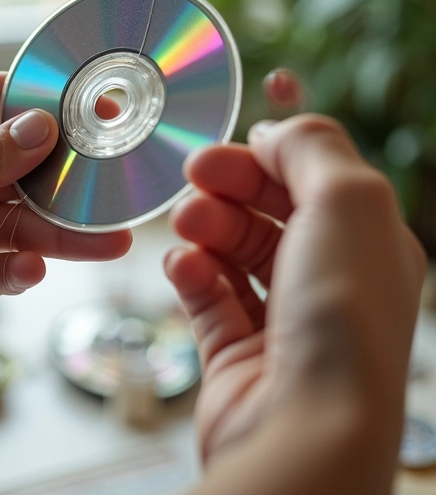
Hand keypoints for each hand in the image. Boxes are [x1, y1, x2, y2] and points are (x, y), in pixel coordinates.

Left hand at [0, 72, 131, 395]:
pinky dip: (20, 269)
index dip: (25, 102)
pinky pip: (0, 268)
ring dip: (57, 231)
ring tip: (104, 240)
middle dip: (54, 177)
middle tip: (104, 182)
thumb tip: (39, 128)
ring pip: (15, 221)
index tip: (77, 107)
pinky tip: (33, 269)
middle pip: (8, 166)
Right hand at [165, 116, 424, 490]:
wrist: (307, 422)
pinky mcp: (236, 350)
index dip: (272, 153)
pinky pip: (207, 295)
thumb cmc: (342, 312)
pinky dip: (191, 272)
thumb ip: (312, 145)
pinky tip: (185, 264)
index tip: (231, 137)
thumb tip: (274, 131)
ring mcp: (281, 318)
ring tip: (187, 222)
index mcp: (368, 244)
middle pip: (268, 210)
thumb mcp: (347, 197)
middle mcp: (328, 280)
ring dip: (206, 225)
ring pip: (232, 249)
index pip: (314, 181)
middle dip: (229, 185)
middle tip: (194, 173)